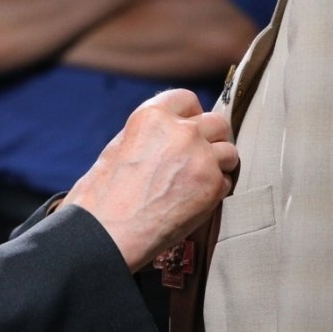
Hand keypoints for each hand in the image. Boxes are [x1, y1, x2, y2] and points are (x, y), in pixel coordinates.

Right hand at [64, 89, 236, 271]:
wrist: (106, 233)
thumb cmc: (103, 196)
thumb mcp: (120, 147)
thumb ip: (152, 134)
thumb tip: (170, 135)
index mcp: (152, 115)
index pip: (186, 98)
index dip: (190, 114)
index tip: (189, 127)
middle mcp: (182, 130)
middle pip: (217, 122)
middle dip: (211, 138)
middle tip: (199, 156)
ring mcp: (201, 157)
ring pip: (228, 152)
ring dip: (218, 164)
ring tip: (198, 181)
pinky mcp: (212, 185)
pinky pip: (226, 181)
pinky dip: (215, 190)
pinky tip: (194, 201)